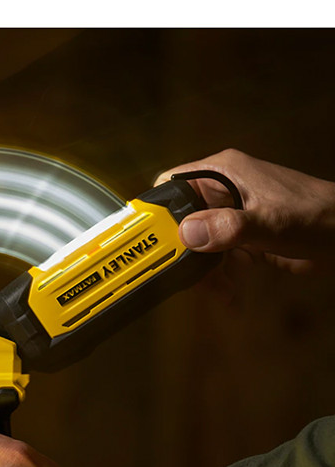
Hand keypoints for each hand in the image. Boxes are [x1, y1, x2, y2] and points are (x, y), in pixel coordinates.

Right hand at [155, 149, 334, 274]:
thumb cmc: (317, 215)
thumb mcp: (269, 222)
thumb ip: (228, 227)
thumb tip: (187, 233)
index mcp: (222, 173)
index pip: (171, 185)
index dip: (157, 211)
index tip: (149, 239)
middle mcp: (222, 191)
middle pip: (181, 220)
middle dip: (182, 251)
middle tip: (184, 275)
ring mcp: (232, 213)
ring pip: (197, 243)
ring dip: (202, 270)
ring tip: (218, 290)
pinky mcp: (241, 235)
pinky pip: (217, 256)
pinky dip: (220, 276)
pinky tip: (229, 293)